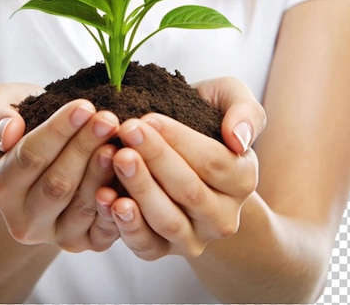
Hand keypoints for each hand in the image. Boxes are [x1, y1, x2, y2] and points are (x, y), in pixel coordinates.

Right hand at [0, 84, 120, 251]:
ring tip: (120, 144)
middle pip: (57, 184)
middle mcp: (21, 218)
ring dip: (103, 174)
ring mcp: (52, 234)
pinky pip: (102, 230)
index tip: (84, 106)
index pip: (29, 158)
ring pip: (81, 206)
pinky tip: (130, 176)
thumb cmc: (17, 123)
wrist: (37, 156)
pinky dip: (118, 205)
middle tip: (108, 119)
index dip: (58, 132)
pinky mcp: (82, 241)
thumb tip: (9, 133)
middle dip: (85, 148)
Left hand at [101, 77, 265, 259]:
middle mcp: (224, 216)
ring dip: (140, 189)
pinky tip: (105, 197)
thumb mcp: (229, 99)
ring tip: (117, 159)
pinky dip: (125, 225)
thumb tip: (238, 139)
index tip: (149, 118)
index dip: (180, 141)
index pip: (214, 161)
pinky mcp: (163, 250)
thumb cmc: (203, 117)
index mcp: (243, 179)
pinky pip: (146, 246)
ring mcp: (195, 237)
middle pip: (188, 190)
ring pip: (168, 220)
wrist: (180, 151)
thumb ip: (244, 112)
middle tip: (127, 131)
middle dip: (155, 158)